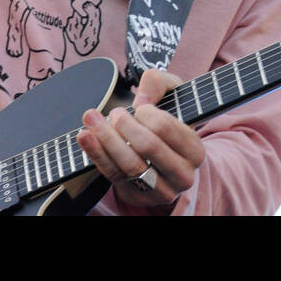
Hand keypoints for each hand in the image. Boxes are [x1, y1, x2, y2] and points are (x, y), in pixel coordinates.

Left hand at [76, 69, 204, 210]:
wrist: (162, 159)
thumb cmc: (167, 123)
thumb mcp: (172, 96)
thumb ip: (159, 83)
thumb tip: (140, 99)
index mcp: (195, 150)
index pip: (166, 128)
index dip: (147, 114)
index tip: (139, 107)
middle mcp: (182, 174)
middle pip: (147, 146)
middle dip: (125, 125)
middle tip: (115, 113)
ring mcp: (160, 190)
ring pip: (129, 164)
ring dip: (106, 139)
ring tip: (91, 119)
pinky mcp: (137, 197)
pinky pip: (114, 175)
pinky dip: (97, 154)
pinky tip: (85, 137)